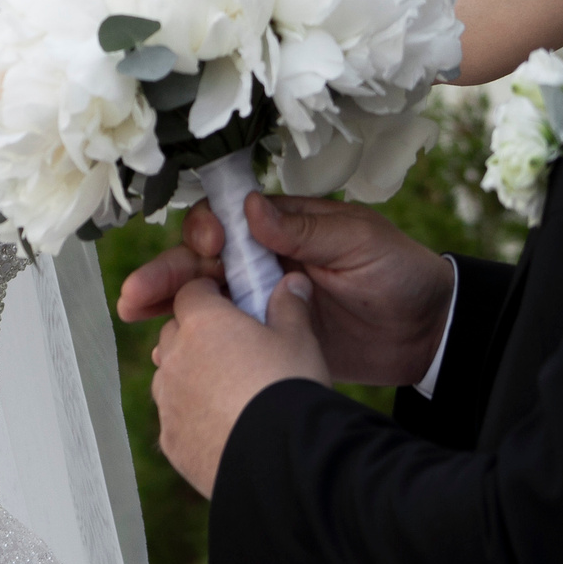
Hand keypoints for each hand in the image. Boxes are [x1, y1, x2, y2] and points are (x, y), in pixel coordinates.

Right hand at [120, 193, 453, 387]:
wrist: (427, 334)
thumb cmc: (398, 272)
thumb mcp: (357, 242)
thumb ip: (304, 230)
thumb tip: (251, 209)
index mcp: (281, 229)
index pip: (227, 222)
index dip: (208, 231)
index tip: (208, 247)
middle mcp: (262, 263)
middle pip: (200, 264)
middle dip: (166, 273)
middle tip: (138, 294)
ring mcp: (260, 305)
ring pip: (201, 302)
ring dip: (165, 306)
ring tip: (135, 316)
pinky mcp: (266, 342)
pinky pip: (221, 341)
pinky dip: (192, 344)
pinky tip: (167, 354)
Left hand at [150, 272, 327, 497]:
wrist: (285, 462)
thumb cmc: (292, 389)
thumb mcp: (300, 339)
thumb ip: (290, 305)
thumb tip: (292, 283)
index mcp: (202, 323)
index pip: (191, 292)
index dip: (211, 295)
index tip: (231, 304)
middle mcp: (175, 359)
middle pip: (175, 332)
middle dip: (197, 334)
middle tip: (234, 348)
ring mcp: (168, 403)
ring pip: (170, 376)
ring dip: (189, 375)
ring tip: (229, 389)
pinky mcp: (171, 441)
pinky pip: (174, 418)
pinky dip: (191, 416)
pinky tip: (223, 425)